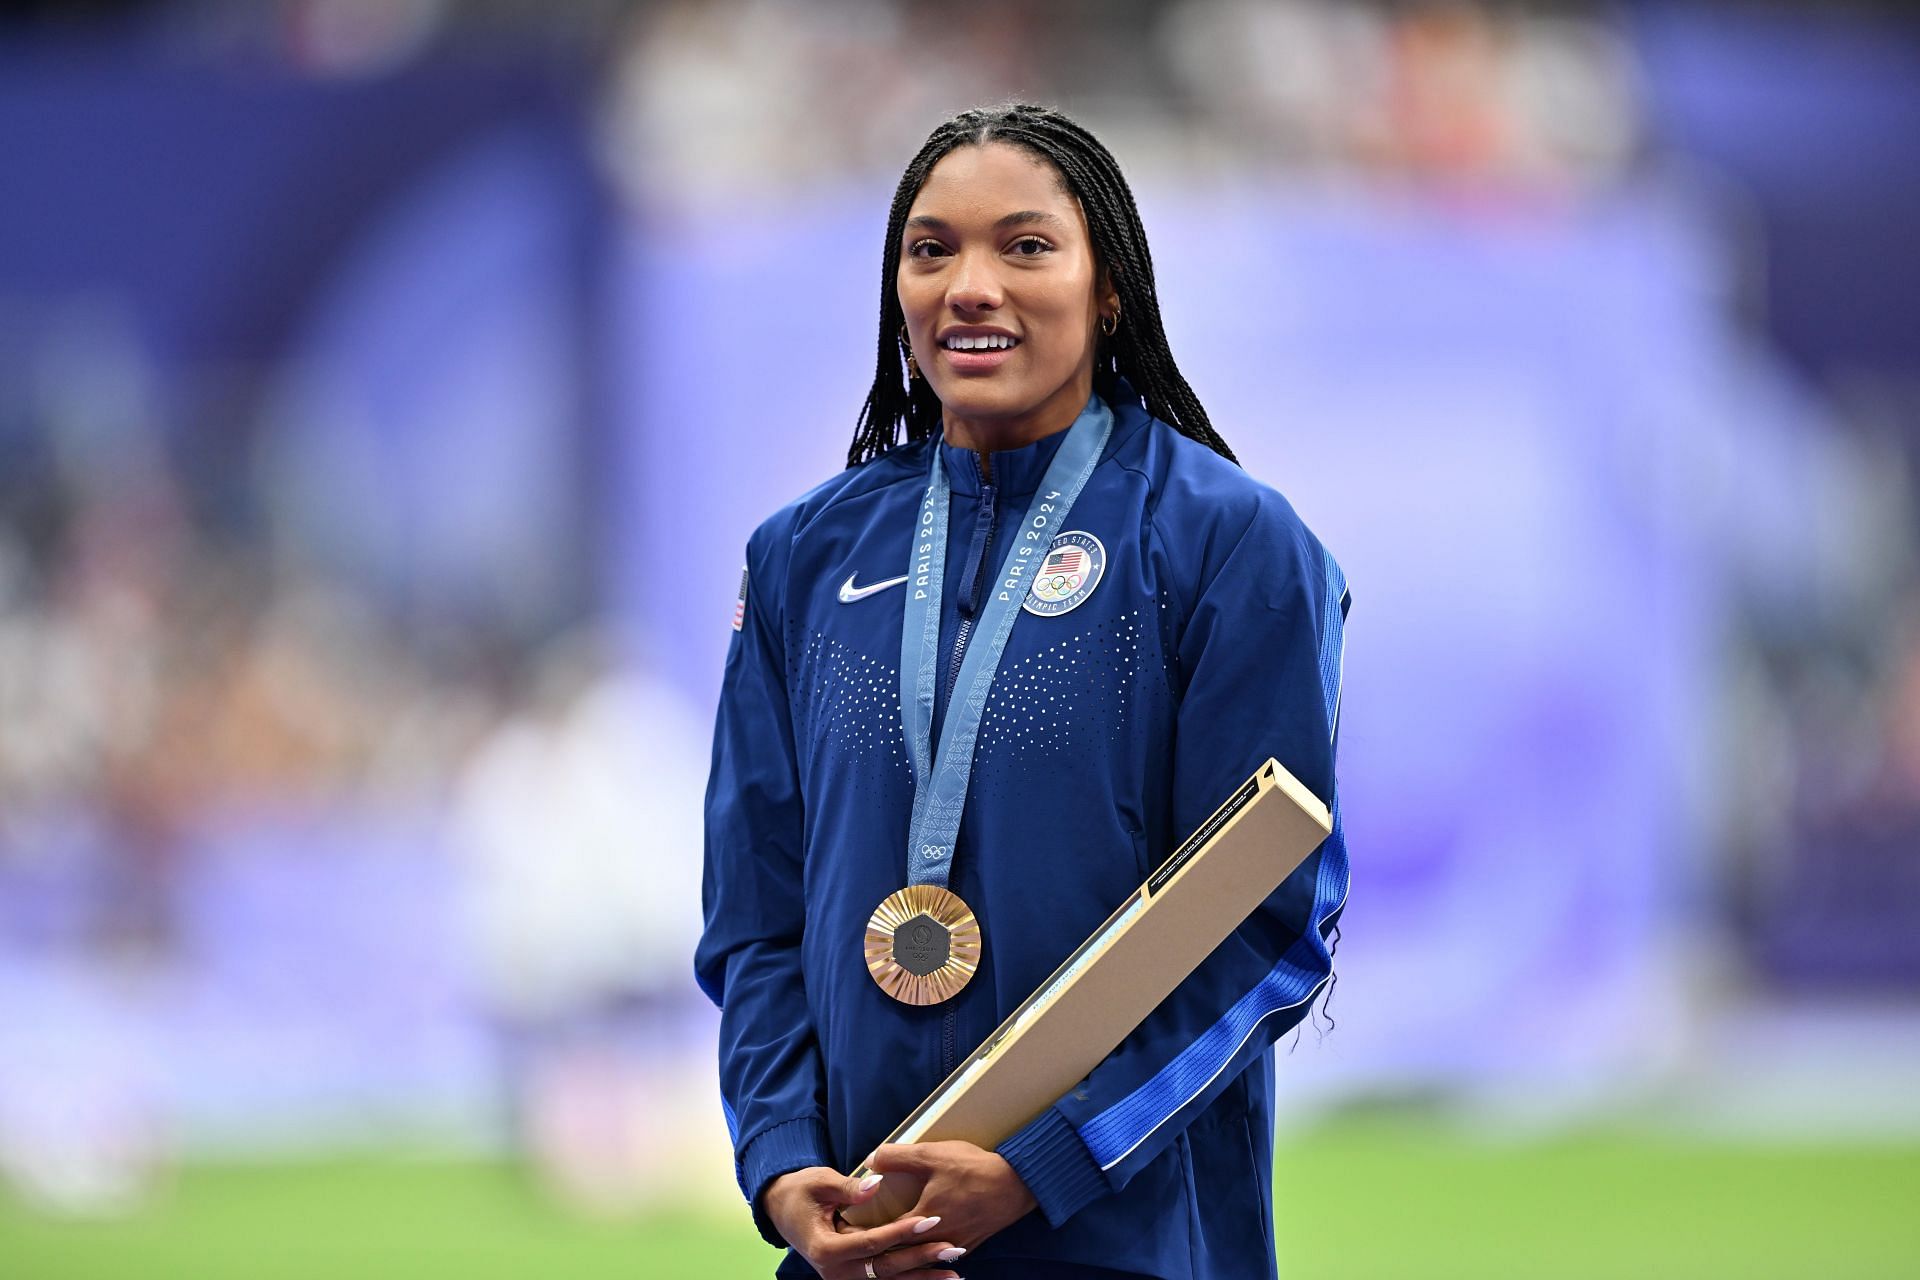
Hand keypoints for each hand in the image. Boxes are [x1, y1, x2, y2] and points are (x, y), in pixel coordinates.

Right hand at [762, 1167, 964, 1278]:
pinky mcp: (851, 1278)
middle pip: (885, 1268)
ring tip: (955, 1274)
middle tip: (952, 1248)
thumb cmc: (800, 1191)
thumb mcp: (819, 1182)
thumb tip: (876, 1184)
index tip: (931, 1219)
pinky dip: (910, 1279)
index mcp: (825, 1248)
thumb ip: (848, 1187)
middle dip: (921, 1259)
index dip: (902, 1232)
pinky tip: (935, 1278)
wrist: (781, 1209)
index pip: (871, 1242)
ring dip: (922, 1278)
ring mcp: (843, 1279)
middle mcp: (834, 1272)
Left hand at [858, 1141, 1038, 1252]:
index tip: (848, 1231)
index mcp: (923, 1221)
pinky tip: (923, 1245)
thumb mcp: (933, 1155)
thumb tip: (870, 1160)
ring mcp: (956, 1246)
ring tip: (889, 1246)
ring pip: (923, 1256)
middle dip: (882, 1246)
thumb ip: (898, 1158)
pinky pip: (942, 1254)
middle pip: (902, 1251)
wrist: (1018, 1183)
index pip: (884, 1236)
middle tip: (861, 1242)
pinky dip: (929, 1251)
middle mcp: (937, 1241)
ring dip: (907, 1252)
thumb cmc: (974, 1168)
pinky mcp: (970, 1245)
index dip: (866, 1233)